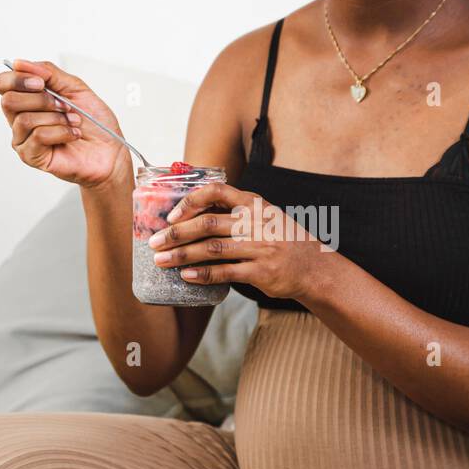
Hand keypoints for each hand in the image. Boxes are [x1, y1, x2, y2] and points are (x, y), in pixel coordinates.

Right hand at [0, 58, 132, 190]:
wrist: (111, 151)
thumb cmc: (94, 123)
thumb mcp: (75, 88)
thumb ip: (48, 73)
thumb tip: (20, 63)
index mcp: (27, 99)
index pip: (1, 84)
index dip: (16, 79)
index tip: (41, 82)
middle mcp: (20, 119)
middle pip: (8, 101)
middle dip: (41, 99)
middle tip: (64, 105)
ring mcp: (24, 139)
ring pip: (25, 119)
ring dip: (56, 117)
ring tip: (74, 121)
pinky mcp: (32, 157)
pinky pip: (38, 136)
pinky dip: (61, 132)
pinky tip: (73, 135)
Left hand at [147, 180, 337, 302]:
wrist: (314, 267)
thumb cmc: (282, 240)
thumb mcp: (264, 216)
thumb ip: (235, 213)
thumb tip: (193, 216)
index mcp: (253, 204)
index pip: (217, 191)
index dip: (190, 201)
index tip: (171, 215)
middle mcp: (256, 222)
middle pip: (207, 224)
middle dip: (175, 234)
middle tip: (154, 242)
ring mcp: (259, 247)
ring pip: (211, 249)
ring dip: (181, 255)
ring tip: (161, 261)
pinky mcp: (261, 272)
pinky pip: (225, 272)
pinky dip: (203, 275)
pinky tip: (186, 276)